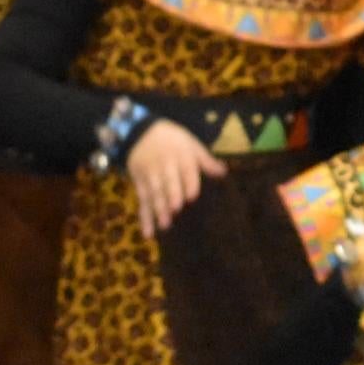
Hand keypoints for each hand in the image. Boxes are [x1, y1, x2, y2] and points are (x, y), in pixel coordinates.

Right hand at [125, 119, 224, 237]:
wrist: (141, 131)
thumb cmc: (173, 141)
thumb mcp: (191, 144)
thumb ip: (205, 160)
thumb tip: (223, 172)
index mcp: (181, 156)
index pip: (185, 169)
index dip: (188, 182)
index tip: (192, 196)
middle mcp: (165, 166)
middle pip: (168, 182)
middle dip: (171, 195)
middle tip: (175, 209)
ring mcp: (150, 175)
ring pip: (154, 193)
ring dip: (158, 209)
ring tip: (165, 225)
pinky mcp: (139, 183)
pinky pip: (142, 202)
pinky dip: (144, 218)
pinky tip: (148, 233)